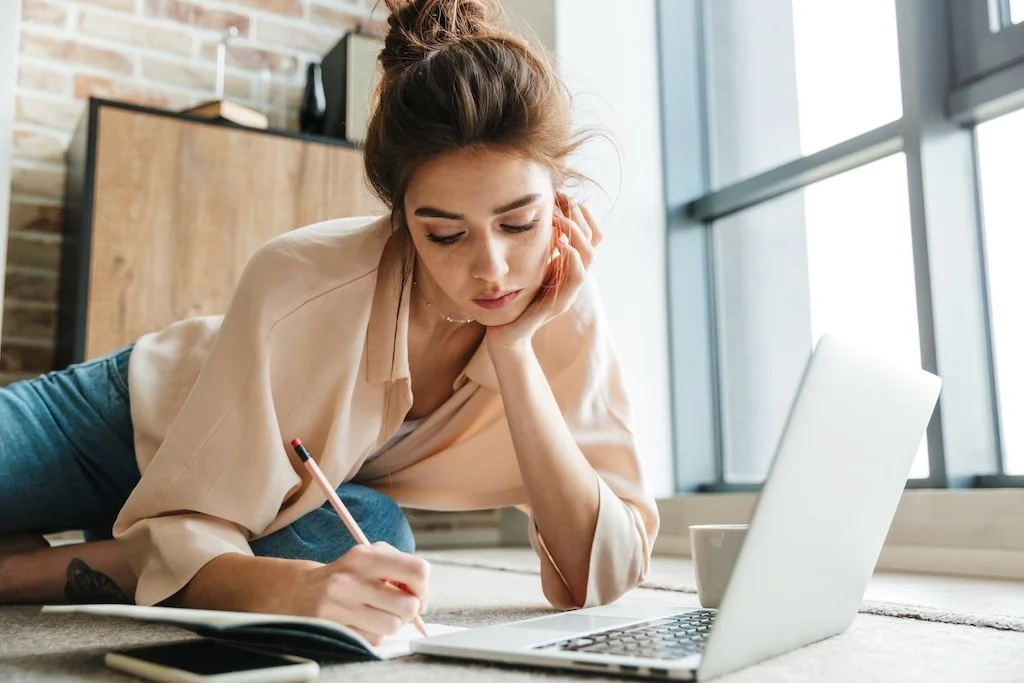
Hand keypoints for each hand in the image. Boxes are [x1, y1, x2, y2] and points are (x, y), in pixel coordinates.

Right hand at [288, 542, 429, 644]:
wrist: (300, 590)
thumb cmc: (347, 573)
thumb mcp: (369, 555)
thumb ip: (399, 566)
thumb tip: (421, 596)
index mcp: (364, 556)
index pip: (416, 571)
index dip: (422, 586)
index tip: (415, 592)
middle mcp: (350, 580)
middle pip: (408, 606)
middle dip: (409, 609)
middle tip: (398, 605)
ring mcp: (339, 607)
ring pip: (393, 626)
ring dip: (392, 623)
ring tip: (379, 613)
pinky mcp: (334, 629)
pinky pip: (374, 640)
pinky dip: (374, 633)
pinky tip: (362, 621)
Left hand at [485, 192, 602, 351]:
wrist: (505, 333)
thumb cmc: (515, 297)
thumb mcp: (528, 264)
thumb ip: (538, 244)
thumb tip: (540, 214)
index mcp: (568, 267)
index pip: (589, 235)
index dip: (582, 213)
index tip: (564, 195)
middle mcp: (573, 278)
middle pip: (592, 242)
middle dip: (579, 216)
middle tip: (563, 200)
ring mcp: (569, 291)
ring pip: (589, 258)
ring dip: (577, 234)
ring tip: (561, 219)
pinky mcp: (559, 304)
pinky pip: (577, 278)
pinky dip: (573, 258)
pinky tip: (562, 244)